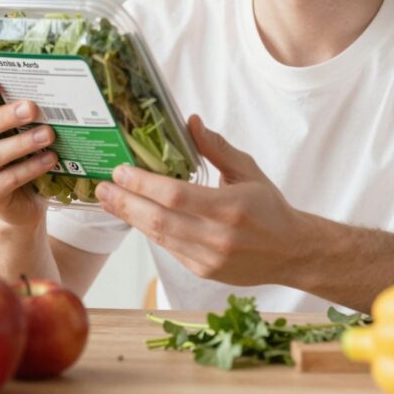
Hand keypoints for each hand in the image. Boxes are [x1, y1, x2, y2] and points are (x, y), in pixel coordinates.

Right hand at [0, 79, 57, 227]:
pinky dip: (31, 167)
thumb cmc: (16, 153)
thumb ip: (18, 112)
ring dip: (23, 142)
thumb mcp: (13, 130)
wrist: (18, 200)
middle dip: (6, 116)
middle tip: (32, 108)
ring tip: (48, 134)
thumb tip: (45, 94)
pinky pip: (7, 179)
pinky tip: (50, 158)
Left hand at [94, 115, 312, 285]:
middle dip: (125, 202)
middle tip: (102, 186)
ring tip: (109, 200)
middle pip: (159, 220)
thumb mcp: (248, 171)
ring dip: (130, 217)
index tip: (121, 171)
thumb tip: (190, 122)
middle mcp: (217, 237)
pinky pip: (169, 248)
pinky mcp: (202, 271)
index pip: (176, 196)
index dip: (143, 184)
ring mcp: (208, 259)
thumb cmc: (270, 208)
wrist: (290, 252)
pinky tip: (136, 215)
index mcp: (230, 208)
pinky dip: (150, 230)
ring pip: (158, 237)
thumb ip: (216, 148)